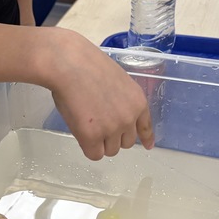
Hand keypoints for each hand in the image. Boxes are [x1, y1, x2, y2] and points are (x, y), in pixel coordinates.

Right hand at [47, 29, 154, 159]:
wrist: (69, 63)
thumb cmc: (87, 66)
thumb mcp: (117, 81)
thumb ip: (121, 101)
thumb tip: (112, 116)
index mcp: (138, 102)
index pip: (145, 127)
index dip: (146, 138)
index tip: (148, 146)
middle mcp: (129, 118)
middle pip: (127, 143)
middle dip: (114, 137)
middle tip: (98, 124)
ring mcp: (112, 129)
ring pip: (110, 150)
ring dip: (100, 143)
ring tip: (86, 123)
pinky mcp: (92, 137)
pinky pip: (94, 154)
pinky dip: (87, 147)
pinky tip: (80, 132)